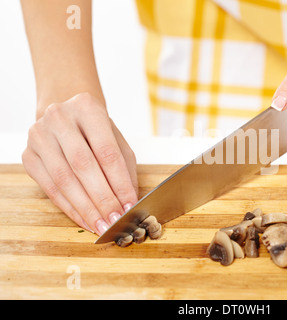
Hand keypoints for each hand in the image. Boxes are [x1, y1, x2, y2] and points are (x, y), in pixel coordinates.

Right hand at [22, 93, 138, 234]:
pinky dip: (70, 208)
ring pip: (64, 179)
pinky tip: (85, 220)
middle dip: (102, 198)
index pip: (107, 152)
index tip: (130, 204)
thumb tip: (130, 202)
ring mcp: (39, 136)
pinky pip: (50, 188)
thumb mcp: (117, 141)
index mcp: (87, 109)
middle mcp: (59, 119)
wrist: (67, 116)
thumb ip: (125, 169)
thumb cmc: (97, 131)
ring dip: (85, 208)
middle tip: (115, 220)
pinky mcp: (28, 156)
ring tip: (102, 225)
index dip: (119, 182)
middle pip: (83, 166)